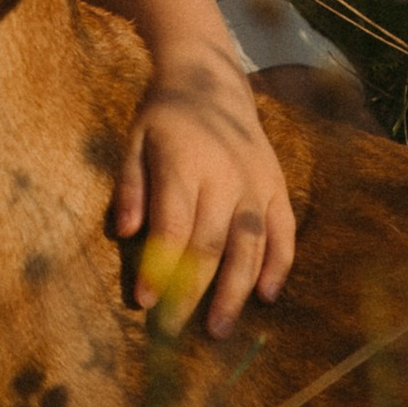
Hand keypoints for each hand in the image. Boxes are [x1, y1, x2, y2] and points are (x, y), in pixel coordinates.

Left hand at [115, 55, 296, 338]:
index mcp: (185, 164)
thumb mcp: (134, 139)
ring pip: (250, 246)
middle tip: (175, 330)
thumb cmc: (164, 115)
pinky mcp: (276, 185)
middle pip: (211, 245)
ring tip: (219, 328)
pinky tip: (267, 295)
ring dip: (235, 291)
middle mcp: (225, 176)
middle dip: (192, 292)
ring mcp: (256, 182)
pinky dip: (278, 264)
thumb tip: (124, 232)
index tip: (145, 302)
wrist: (210, 76)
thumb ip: (130, 186)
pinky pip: (283, 231)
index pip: (172, 227)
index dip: (159, 267)